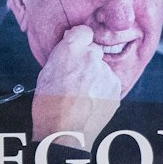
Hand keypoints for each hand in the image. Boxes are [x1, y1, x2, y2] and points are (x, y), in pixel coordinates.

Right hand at [31, 26, 123, 148]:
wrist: (65, 132)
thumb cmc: (50, 105)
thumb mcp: (46, 73)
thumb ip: (62, 57)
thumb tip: (70, 49)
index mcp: (70, 50)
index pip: (83, 31)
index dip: (80, 39)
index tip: (78, 45)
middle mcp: (91, 57)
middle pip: (94, 51)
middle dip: (88, 60)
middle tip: (77, 77)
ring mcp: (106, 72)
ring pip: (102, 69)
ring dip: (96, 77)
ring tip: (82, 94)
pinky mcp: (116, 87)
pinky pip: (110, 83)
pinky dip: (103, 89)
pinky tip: (91, 101)